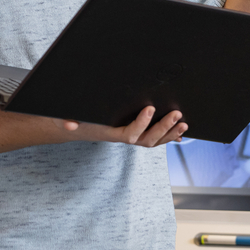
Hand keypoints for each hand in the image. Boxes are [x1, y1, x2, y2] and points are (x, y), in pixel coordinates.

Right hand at [54, 106, 187, 147]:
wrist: (76, 126)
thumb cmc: (73, 121)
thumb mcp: (66, 118)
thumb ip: (67, 121)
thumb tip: (68, 125)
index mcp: (111, 134)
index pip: (130, 134)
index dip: (141, 123)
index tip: (150, 108)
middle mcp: (123, 138)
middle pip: (148, 140)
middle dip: (163, 128)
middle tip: (177, 114)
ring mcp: (131, 137)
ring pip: (154, 141)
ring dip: (170, 133)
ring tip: (184, 123)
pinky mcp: (135, 134)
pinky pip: (154, 139)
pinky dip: (168, 137)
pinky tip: (179, 133)